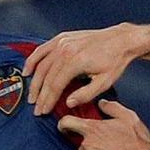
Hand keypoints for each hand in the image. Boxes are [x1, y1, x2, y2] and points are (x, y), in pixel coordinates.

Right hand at [26, 25, 142, 114]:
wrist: (121, 39)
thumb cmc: (114, 61)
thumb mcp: (105, 81)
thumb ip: (86, 94)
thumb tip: (67, 103)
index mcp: (76, 61)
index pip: (55, 85)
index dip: (47, 100)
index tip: (43, 111)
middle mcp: (66, 50)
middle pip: (46, 76)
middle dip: (39, 94)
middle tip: (35, 108)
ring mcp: (62, 42)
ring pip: (41, 64)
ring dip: (34, 81)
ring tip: (31, 95)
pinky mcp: (62, 38)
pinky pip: (42, 49)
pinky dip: (33, 60)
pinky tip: (27, 71)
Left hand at [58, 98, 149, 149]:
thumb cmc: (136, 139)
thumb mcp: (127, 117)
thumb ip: (111, 108)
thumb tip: (101, 103)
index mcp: (93, 128)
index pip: (67, 122)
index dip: (63, 124)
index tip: (64, 128)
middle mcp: (87, 144)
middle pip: (81, 143)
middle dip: (90, 145)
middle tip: (106, 147)